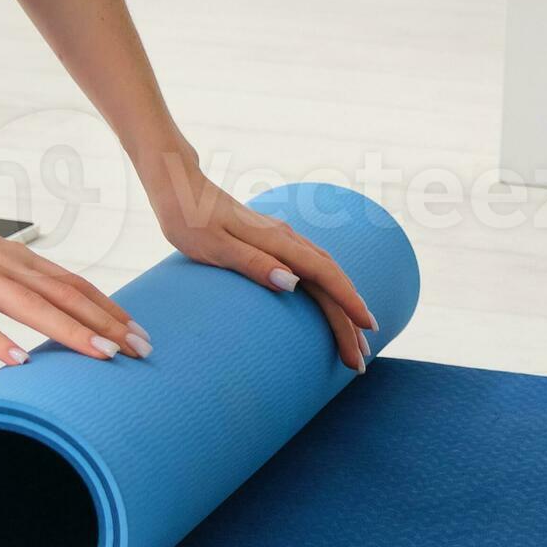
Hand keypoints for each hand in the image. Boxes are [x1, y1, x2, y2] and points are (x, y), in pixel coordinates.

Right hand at [0, 193, 149, 369]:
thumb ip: (5, 282)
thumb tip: (32, 309)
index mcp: (13, 260)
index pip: (73, 285)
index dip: (109, 308)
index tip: (139, 332)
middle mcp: (2, 265)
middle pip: (65, 296)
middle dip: (108, 324)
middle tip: (144, 350)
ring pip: (31, 306)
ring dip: (70, 332)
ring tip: (104, 356)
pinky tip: (19, 362)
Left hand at [146, 162, 379, 371]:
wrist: (178, 188)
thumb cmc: (189, 220)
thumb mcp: (215, 247)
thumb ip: (253, 264)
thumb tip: (293, 283)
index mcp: (277, 241)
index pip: (325, 274)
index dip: (348, 302)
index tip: (367, 328)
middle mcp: (286, 238)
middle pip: (331, 279)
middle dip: (349, 318)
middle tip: (360, 359)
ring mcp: (281, 238)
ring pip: (324, 273)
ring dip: (342, 306)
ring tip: (354, 337)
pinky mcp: (272, 241)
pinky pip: (312, 267)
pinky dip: (328, 289)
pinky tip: (328, 302)